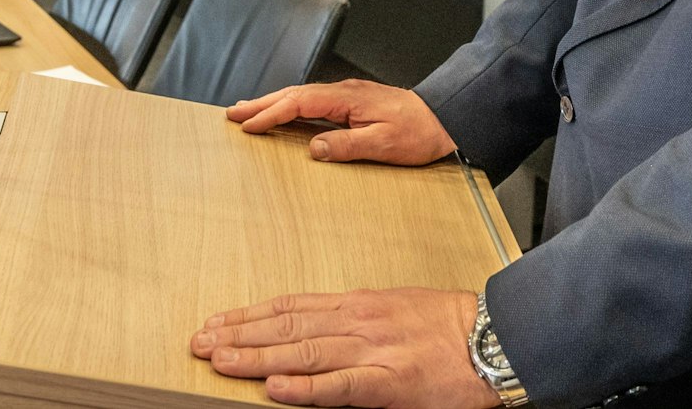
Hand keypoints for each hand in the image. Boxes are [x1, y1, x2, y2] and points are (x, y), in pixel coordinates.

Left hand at [192, 288, 496, 407]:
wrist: (492, 338)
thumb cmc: (447, 326)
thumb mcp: (393, 309)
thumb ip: (352, 319)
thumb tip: (310, 329)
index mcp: (357, 304)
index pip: (291, 307)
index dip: (249, 315)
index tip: (216, 321)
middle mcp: (357, 321)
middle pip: (286, 327)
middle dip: (239, 334)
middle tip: (199, 341)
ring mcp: (371, 351)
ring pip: (302, 353)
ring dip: (256, 357)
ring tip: (219, 359)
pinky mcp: (388, 382)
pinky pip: (339, 386)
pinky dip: (303, 387)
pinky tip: (274, 387)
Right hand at [228, 79, 454, 164]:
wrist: (445, 118)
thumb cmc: (418, 133)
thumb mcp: (384, 145)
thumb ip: (347, 146)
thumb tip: (313, 148)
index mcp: (347, 99)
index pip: (299, 103)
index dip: (271, 114)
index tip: (248, 124)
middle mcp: (344, 92)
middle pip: (294, 94)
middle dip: (262, 103)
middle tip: (232, 113)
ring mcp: (348, 96)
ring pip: (302, 96)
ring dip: (273, 103)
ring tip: (248, 111)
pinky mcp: (353, 103)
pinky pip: (313, 102)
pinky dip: (291, 106)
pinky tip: (285, 114)